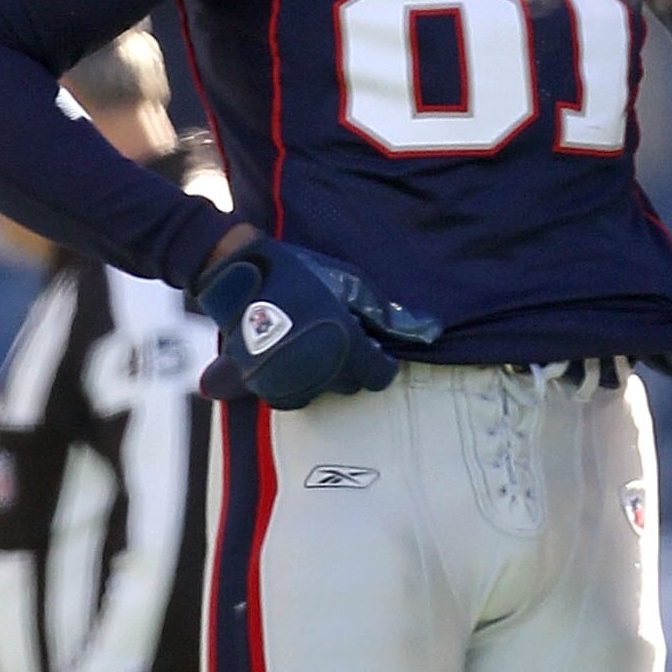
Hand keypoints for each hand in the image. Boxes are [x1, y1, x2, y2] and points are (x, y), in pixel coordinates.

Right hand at [196, 237, 440, 407]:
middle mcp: (318, 367)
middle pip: (349, 384)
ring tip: (309, 342)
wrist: (239, 275)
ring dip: (321, 374)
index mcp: (344, 342)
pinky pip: (288, 397)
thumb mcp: (351, 285)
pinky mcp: (260, 385)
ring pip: (319, 392)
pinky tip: (288, 359)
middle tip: (334, 334)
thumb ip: (390, 316)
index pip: (379, 376)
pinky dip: (292, 384)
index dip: (379, 361)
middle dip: (349, 364)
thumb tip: (431, 332)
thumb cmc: (300, 273)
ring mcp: (287, 379)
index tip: (371, 346)